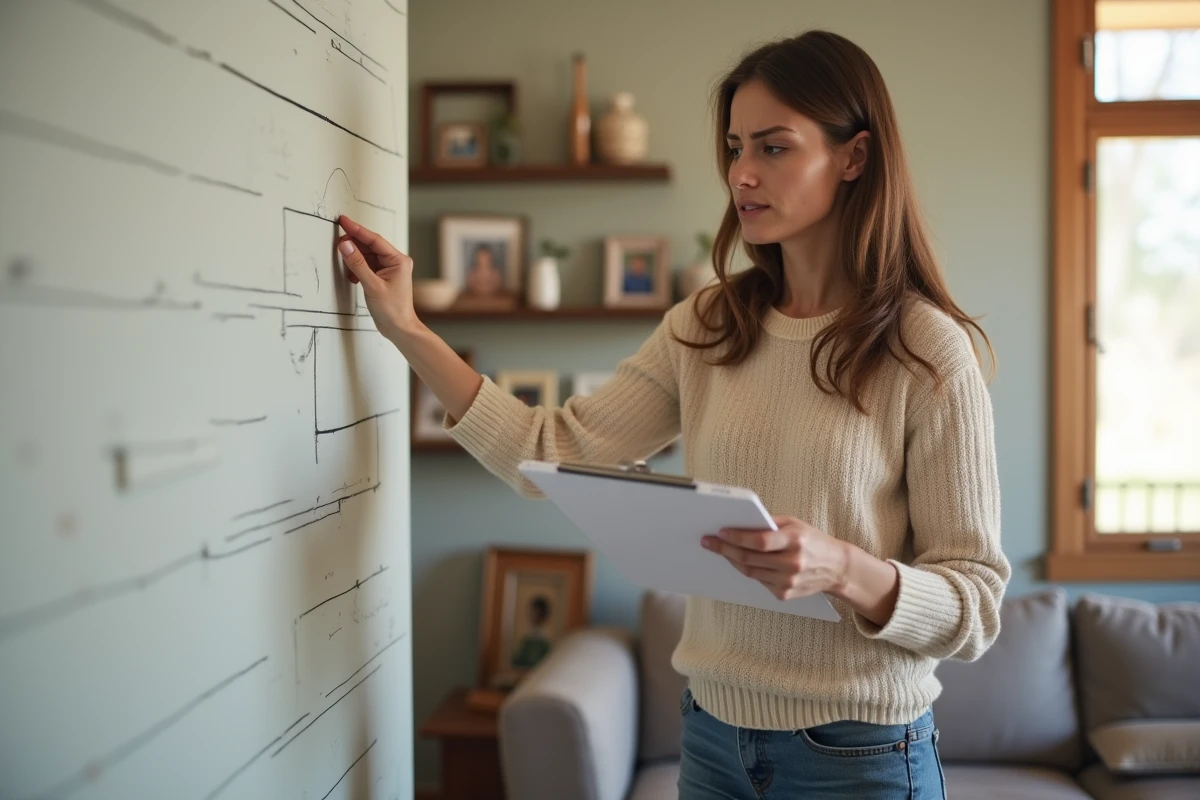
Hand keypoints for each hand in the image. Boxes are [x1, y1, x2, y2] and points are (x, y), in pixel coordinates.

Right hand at [337, 214, 417, 341]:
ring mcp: (389, 269)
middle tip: (337, 243)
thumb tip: (345, 245)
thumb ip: (357, 264)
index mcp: (398, 260)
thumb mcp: (372, 285)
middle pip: (370, 246)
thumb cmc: (392, 310)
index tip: (343, 220)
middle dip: (353, 245)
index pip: (374, 239)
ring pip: (367, 256)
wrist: (399, 328)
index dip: (357, 229)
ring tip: (344, 264)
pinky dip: (357, 268)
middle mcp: (395, 261)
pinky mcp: (382, 276)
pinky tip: (352, 277)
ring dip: (354, 259)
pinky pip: (366, 265)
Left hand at [702, 516, 850, 600]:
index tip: (720, 532)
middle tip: (709, 542)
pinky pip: (759, 581)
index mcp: (795, 541)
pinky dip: (749, 570)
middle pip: (749, 558)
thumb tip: (738, 524)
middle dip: (725, 549)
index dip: (737, 537)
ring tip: (720, 549)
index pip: (760, 541)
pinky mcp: (784, 594)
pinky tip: (741, 561)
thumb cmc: (812, 540)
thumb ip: (769, 524)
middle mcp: (792, 563)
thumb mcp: (794, 524)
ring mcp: (788, 581)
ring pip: (750, 571)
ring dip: (732, 560)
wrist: (835, 567)